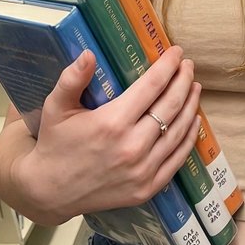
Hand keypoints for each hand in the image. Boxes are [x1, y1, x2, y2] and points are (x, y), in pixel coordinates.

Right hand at [13, 46, 201, 223]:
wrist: (50, 191)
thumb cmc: (55, 143)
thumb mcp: (56, 108)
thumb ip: (72, 79)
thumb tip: (89, 54)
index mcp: (112, 123)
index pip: (152, 86)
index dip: (168, 66)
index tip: (177, 52)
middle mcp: (132, 146)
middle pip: (171, 106)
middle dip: (183, 81)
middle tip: (188, 65)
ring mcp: (142, 170)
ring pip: (178, 131)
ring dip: (191, 106)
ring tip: (194, 87)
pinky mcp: (147, 188)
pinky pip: (177, 159)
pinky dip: (189, 138)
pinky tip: (193, 121)